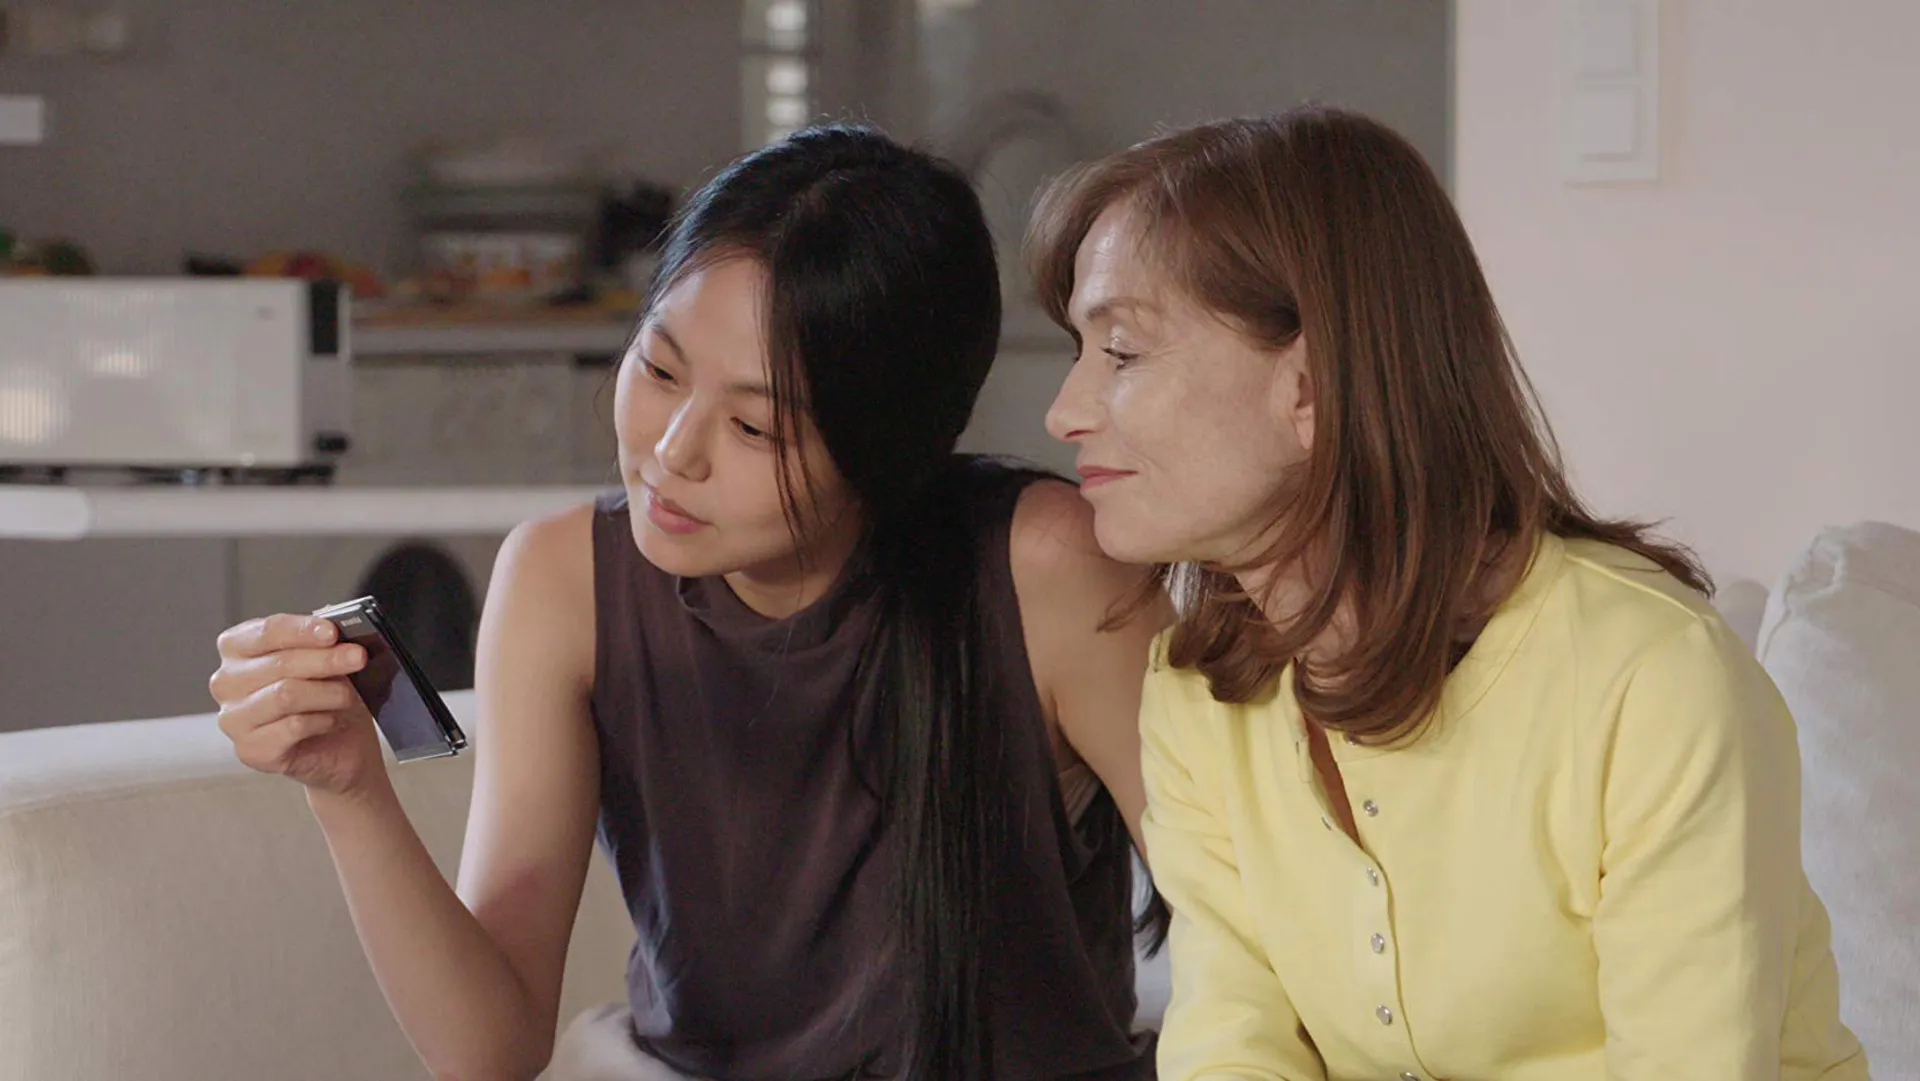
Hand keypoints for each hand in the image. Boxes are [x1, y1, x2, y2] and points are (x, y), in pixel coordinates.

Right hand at [210, 613, 387, 797]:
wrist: (340, 745)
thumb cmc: (328, 694)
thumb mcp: (327, 657)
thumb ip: (323, 636)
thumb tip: (332, 617)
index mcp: (238, 648)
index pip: (266, 631)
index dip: (301, 630)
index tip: (332, 632)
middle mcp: (227, 682)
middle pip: (280, 663)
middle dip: (327, 659)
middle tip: (358, 657)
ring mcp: (233, 719)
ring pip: (286, 695)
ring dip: (328, 692)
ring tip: (346, 695)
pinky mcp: (250, 750)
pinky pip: (293, 727)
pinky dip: (322, 720)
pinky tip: (331, 720)